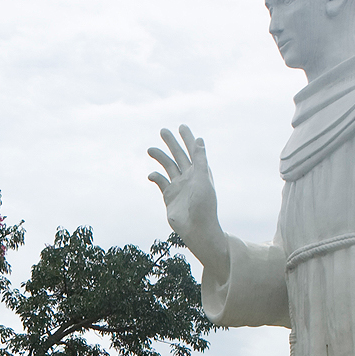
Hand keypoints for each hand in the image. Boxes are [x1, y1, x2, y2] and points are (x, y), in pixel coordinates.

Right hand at [147, 126, 228, 277]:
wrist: (196, 229)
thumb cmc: (204, 206)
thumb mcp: (203, 180)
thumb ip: (201, 160)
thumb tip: (199, 140)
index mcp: (200, 172)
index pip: (193, 151)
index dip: (188, 138)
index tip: (181, 127)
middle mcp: (189, 177)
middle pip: (179, 156)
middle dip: (171, 143)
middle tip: (163, 131)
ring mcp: (179, 186)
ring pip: (168, 167)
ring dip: (160, 157)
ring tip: (150, 149)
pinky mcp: (169, 197)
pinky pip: (161, 183)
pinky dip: (155, 177)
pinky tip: (151, 175)